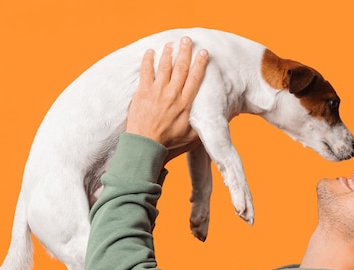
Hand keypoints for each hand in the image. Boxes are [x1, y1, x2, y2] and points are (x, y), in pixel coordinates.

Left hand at [126, 37, 208, 151]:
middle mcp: (172, 94)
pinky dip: (148, 60)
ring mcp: (156, 92)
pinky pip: (145, 72)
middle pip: (181, 68)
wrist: (145, 146)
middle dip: (185, 52)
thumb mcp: (192, 138)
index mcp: (185, 104)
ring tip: (171, 44)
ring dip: (168, 53)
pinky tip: (150, 52)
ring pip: (164, 67)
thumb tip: (212, 122)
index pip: (195, 79)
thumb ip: (201, 127)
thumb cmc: (169, 144)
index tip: (203, 52)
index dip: (200, 63)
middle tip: (187, 40)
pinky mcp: (142, 93)